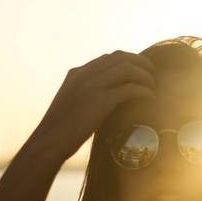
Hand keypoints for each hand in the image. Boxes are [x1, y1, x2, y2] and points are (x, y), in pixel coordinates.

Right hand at [30, 49, 156, 162]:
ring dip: (145, 75)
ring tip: (153, 86)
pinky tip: (149, 97)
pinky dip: (143, 90)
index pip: (108, 58)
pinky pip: (130, 88)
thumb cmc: (58, 133)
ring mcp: (93, 86)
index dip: (128, 61)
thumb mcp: (70, 106)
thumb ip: (85, 98)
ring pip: (128, 68)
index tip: (140, 71)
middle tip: (153, 74)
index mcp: (77, 74)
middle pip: (121, 57)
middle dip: (141, 63)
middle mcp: (85, 74)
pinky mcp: (101, 101)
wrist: (47, 143)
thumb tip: (106, 105)